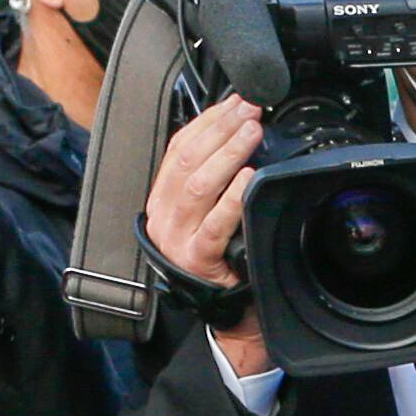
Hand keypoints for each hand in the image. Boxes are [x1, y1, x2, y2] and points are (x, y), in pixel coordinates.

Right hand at [146, 96, 267, 375]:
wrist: (227, 315)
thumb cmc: (223, 259)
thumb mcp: (208, 215)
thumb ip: (213, 181)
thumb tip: (238, 133)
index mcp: (163, 199)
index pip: (179, 147)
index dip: (208, 120)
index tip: (235, 100)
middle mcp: (164, 216)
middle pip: (187, 160)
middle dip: (220, 129)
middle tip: (250, 109)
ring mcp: (177, 239)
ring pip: (198, 185)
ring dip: (227, 153)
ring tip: (252, 132)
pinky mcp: (197, 261)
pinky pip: (213, 225)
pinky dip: (231, 199)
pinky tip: (247, 178)